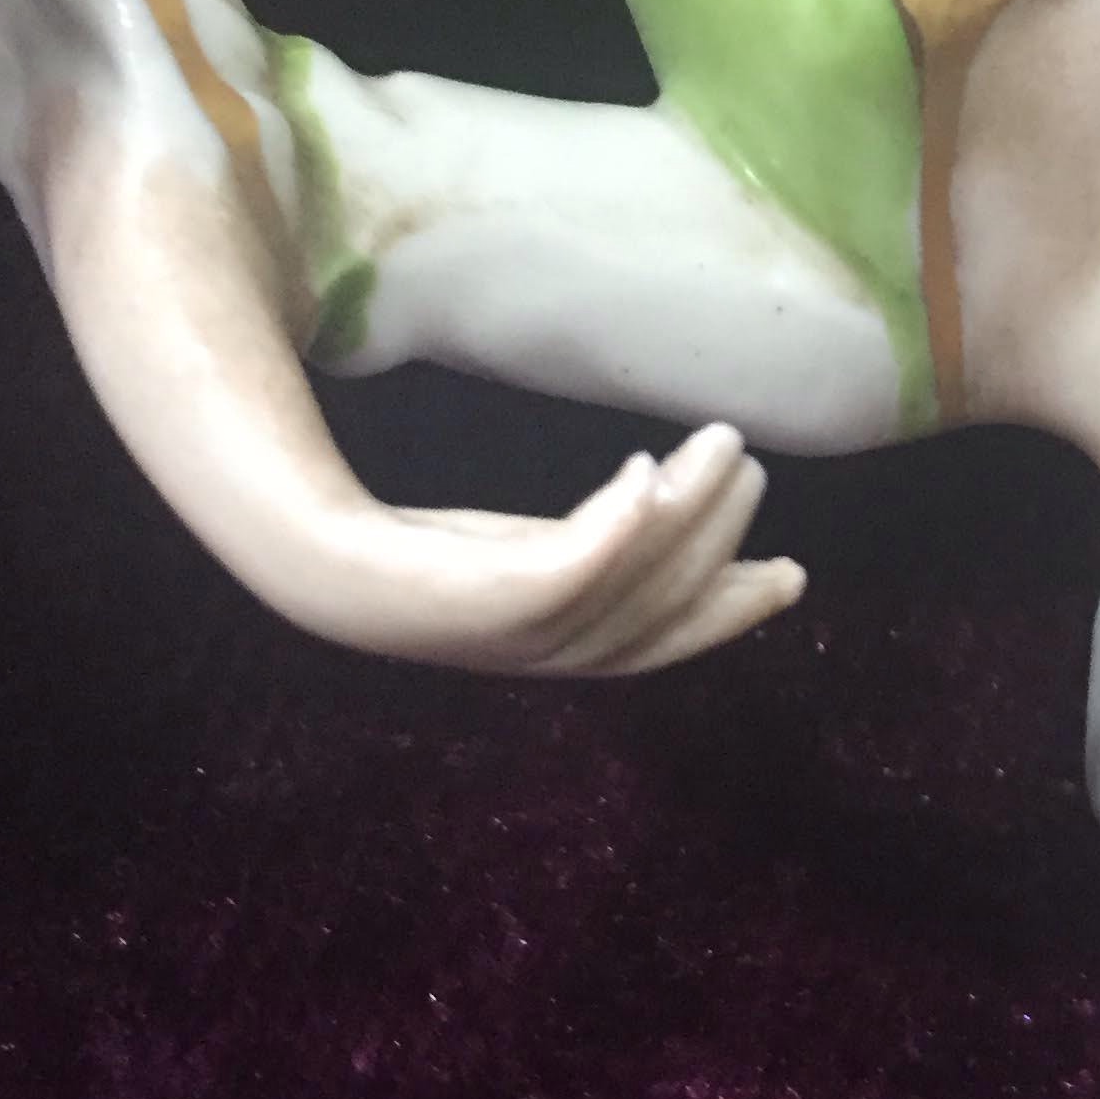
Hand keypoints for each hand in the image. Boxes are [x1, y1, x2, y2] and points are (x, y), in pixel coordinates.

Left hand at [310, 425, 802, 675]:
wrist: (306, 556)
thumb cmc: (411, 552)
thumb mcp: (519, 551)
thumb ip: (592, 546)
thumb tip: (663, 503)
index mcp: (562, 652)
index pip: (665, 640)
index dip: (732, 612)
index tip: (792, 570)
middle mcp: (542, 656)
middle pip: (657, 607)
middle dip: (718, 542)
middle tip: (754, 466)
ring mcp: (507, 634)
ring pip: (625, 582)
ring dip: (685, 514)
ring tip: (721, 442)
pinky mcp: (473, 597)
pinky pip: (563, 570)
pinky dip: (616, 528)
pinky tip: (643, 473)